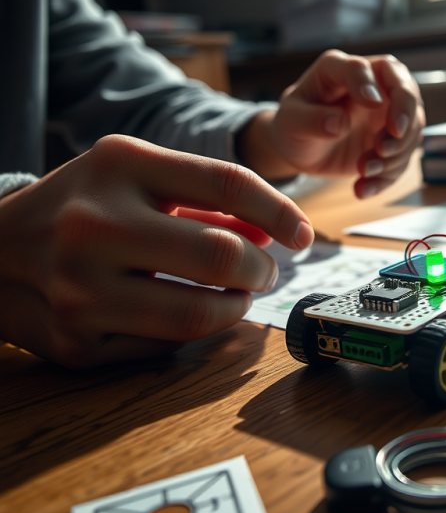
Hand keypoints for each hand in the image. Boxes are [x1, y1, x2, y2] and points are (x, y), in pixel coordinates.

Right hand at [0, 135, 313, 367]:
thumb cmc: (79, 206)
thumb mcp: (136, 178)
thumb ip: (206, 199)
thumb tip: (271, 234)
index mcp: (118, 166)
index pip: (228, 182)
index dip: (280, 212)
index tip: (303, 234)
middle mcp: (94, 225)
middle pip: (222, 257)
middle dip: (261, 272)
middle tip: (262, 273)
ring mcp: (80, 290)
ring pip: (200, 316)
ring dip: (236, 308)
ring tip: (233, 295)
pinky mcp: (75, 344)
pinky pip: (166, 347)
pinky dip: (191, 332)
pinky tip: (183, 312)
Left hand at [238, 50, 425, 198]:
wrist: (303, 149)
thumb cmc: (294, 125)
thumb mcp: (292, 122)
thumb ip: (311, 119)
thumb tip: (339, 123)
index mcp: (339, 69)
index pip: (362, 68)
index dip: (369, 84)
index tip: (372, 103)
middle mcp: (372, 84)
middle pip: (404, 87)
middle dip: (404, 115)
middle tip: (385, 146)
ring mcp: (387, 111)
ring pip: (411, 126)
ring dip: (394, 154)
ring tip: (362, 170)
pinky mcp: (392, 138)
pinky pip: (402, 157)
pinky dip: (387, 176)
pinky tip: (362, 188)